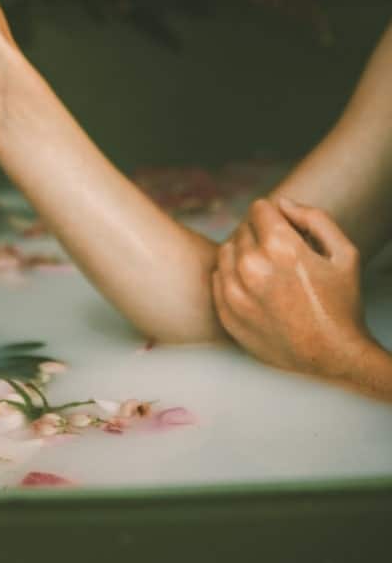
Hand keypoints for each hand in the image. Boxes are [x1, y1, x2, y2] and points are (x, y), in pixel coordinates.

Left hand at [212, 197, 372, 383]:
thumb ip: (314, 217)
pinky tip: (256, 290)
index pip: (259, 208)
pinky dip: (233, 277)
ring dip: (243, 254)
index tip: (287, 232)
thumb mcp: (344, 253)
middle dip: (261, 235)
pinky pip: (218, 278)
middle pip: (243, 229)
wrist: (333, 359)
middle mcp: (252, 267)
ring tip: (268, 272)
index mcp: (280, 247)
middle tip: (282, 258)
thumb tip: (282, 202)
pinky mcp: (226, 313)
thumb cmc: (341, 305)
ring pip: (227, 251)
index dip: (275, 216)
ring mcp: (235, 292)